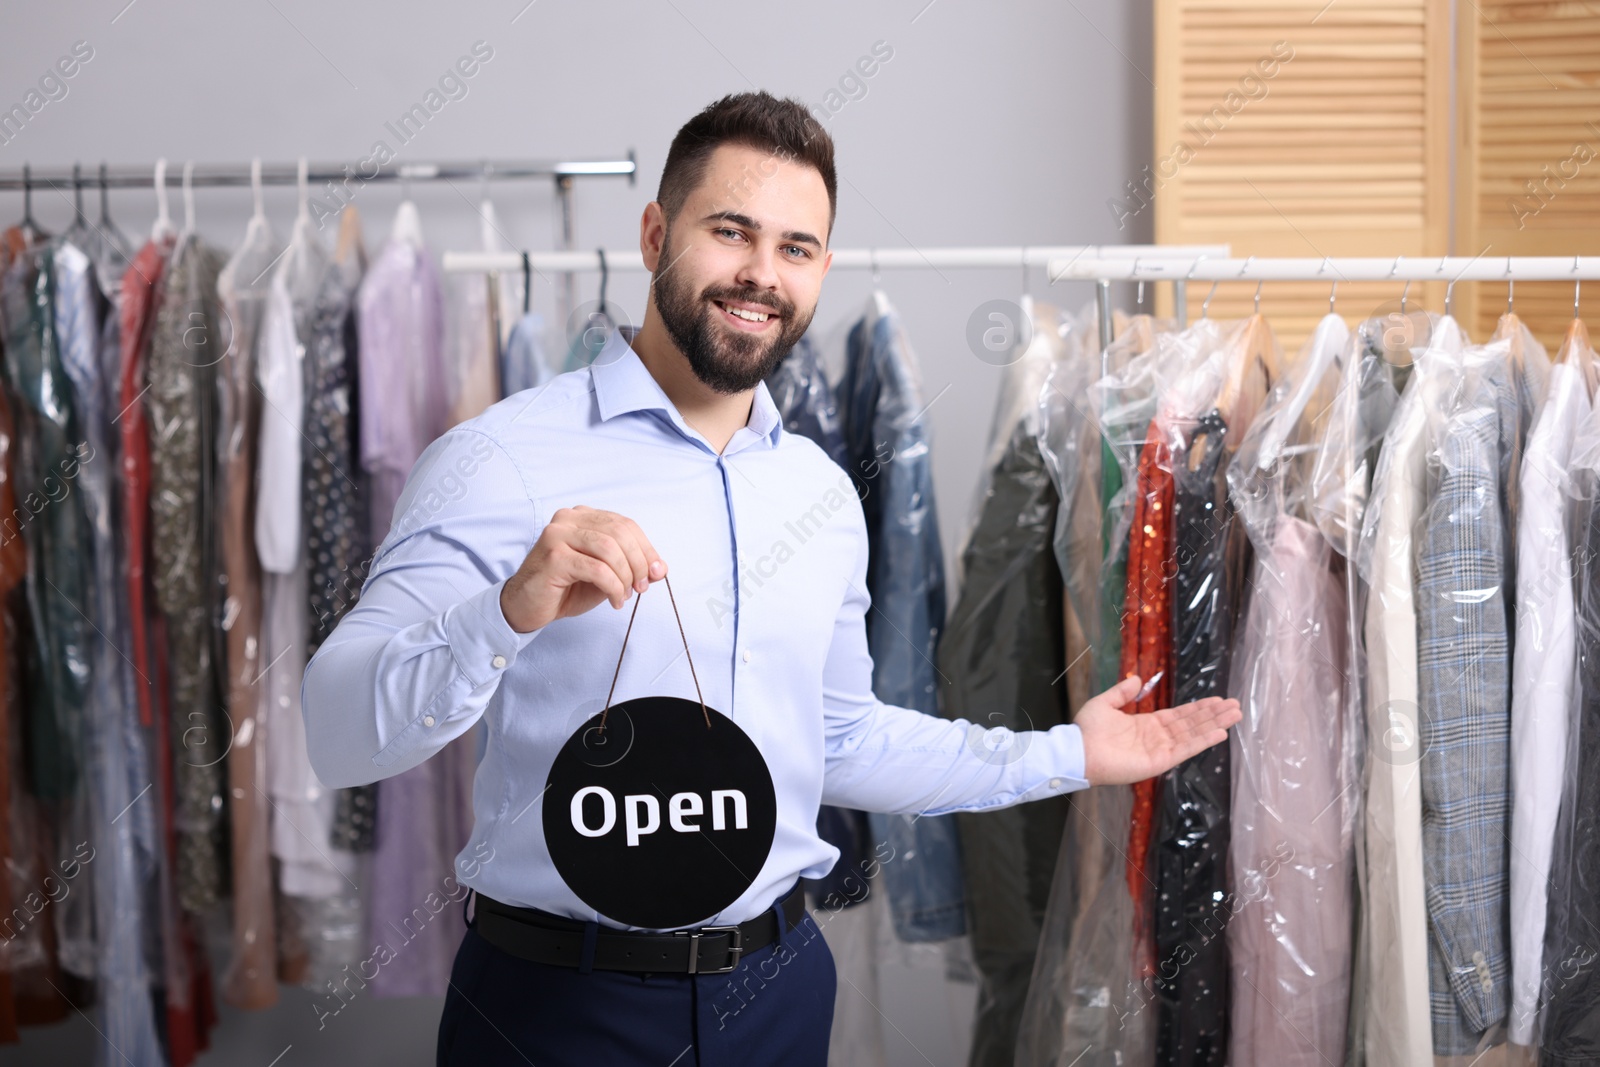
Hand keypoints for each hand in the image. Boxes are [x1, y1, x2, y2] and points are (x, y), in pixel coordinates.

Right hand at [500, 506, 665, 633]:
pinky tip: (614, 601)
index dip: (646, 548)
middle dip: (639, 563)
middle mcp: (568, 519)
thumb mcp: (605, 574)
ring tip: (625, 595)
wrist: (527, 606)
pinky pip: (597, 569)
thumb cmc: (565, 588)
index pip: (625, 524)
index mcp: (582, 516)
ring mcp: (558, 535)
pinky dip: (613, 587)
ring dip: (625, 576)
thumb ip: (630, 566)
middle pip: (620, 533)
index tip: (656, 572)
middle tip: (642, 587)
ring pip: (610, 549)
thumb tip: (660, 568)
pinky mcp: (554, 557)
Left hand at [1076, 675, 1241, 785]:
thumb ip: (1122, 692)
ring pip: (1193, 734)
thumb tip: (1137, 679)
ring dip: (1215, 724)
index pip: (1179, 715)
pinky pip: (1185, 749)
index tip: (1217, 700)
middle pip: (1192, 724)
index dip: (1199, 708)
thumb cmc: (1087, 730)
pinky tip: (1220, 733)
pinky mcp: (1159, 761)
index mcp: (1146, 725)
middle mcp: (1157, 737)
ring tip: (1235, 715)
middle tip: (1235, 705)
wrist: (1077, 751)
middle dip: (1213, 715)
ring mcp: (1160, 750)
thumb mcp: (1105, 704)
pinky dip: (1203, 741)